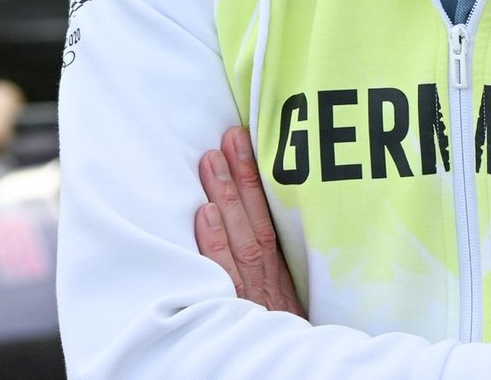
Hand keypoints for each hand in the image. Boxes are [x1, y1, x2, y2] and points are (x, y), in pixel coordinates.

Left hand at [194, 125, 304, 317]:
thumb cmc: (284, 353)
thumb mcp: (285, 315)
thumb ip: (273, 283)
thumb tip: (252, 240)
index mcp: (281, 281)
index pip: (271, 223)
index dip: (261, 185)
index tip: (250, 148)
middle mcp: (269, 284)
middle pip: (257, 222)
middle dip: (243, 178)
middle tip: (230, 137)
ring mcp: (252, 299)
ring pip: (241, 240)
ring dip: (226, 197)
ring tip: (211, 159)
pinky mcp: (236, 316)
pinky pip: (224, 275)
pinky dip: (216, 244)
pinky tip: (205, 213)